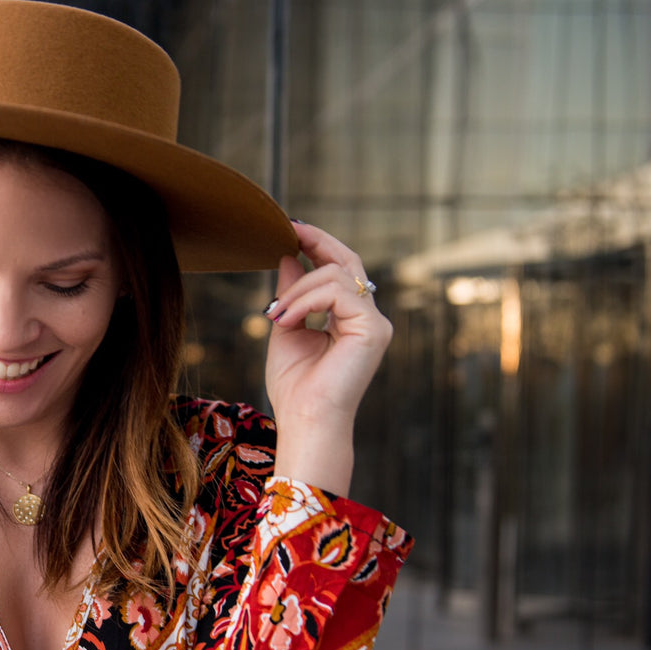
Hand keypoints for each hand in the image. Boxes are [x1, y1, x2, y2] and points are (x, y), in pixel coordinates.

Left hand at [264, 222, 392, 494]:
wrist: (306, 420)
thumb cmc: (295, 387)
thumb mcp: (287, 328)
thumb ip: (291, 294)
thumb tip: (288, 257)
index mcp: (350, 319)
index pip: (340, 270)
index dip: (318, 245)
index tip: (291, 229)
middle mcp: (368, 318)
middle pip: (348, 262)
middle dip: (317, 242)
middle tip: (289, 230)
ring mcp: (375, 323)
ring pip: (337, 275)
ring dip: (298, 289)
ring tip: (276, 315)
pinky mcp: (373, 330)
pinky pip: (337, 293)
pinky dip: (306, 301)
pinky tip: (286, 320)